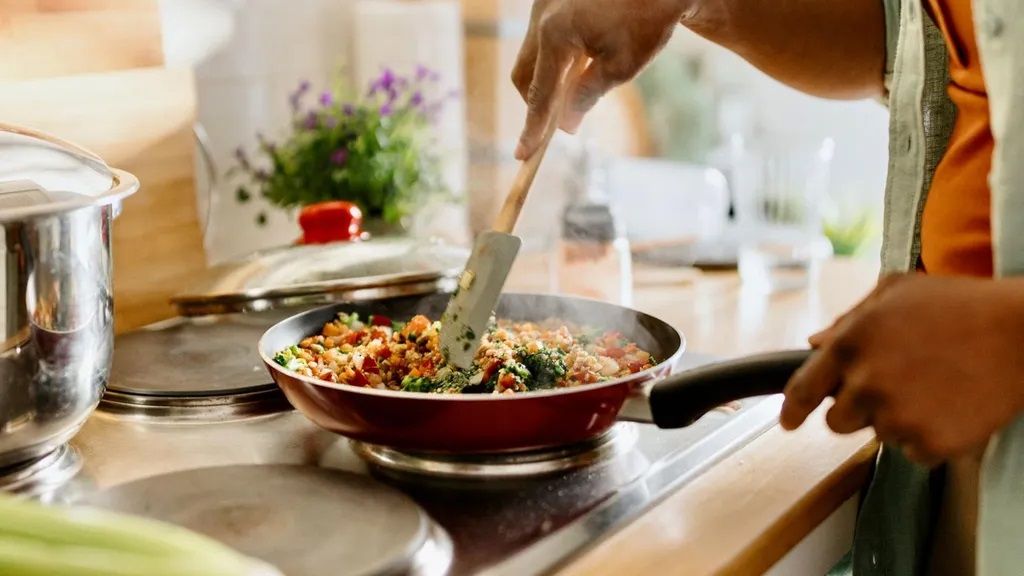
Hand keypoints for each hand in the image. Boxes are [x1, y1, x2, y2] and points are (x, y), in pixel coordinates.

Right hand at [511, 0, 687, 158]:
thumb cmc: (646, 19)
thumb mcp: (621, 67)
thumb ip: (586, 96)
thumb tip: (565, 126)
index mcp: (556, 34)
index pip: (540, 94)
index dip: (533, 128)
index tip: (523, 155)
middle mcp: (540, 16)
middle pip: (523, 75)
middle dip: (537, 102)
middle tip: (557, 122)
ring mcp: (541, 5)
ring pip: (531, 56)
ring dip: (549, 78)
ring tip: (583, 81)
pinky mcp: (548, 1)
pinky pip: (541, 39)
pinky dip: (555, 58)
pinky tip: (585, 56)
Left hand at [780, 274, 1023, 465]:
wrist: (1023, 333)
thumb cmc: (961, 305)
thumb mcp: (897, 292)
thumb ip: (849, 320)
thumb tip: (815, 344)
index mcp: (851, 344)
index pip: (803, 388)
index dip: (791, 409)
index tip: (788, 422)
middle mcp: (866, 384)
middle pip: (837, 421)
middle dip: (858, 408)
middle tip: (895, 386)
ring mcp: (898, 417)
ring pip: (879, 435)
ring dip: (898, 419)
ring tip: (934, 386)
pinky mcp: (930, 443)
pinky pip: (914, 453)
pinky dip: (930, 437)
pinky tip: (952, 405)